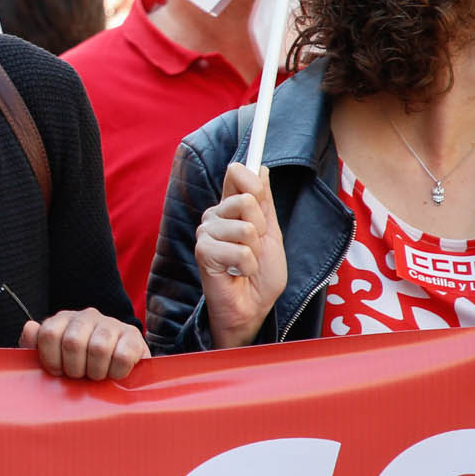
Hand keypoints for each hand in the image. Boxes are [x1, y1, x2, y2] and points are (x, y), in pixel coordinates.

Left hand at [20, 307, 146, 379]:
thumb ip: (35, 346)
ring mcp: (111, 324)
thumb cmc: (79, 365)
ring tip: (97, 376)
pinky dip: (116, 372)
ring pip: (98, 349)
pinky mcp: (133, 336)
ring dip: (96, 372)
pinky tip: (114, 374)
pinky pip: (122, 356)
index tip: (58, 372)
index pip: (49, 333)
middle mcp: (87, 316)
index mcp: (64, 320)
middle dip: (74, 369)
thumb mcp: (53, 358)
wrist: (117, 365)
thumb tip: (30, 328)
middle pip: (72, 342)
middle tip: (80, 376)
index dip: (51, 359)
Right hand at [194, 162, 287, 348]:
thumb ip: (265, 202)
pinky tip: (236, 273)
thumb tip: (262, 168)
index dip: (253, 181)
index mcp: (230, 207)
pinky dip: (246, 267)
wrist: (253, 307)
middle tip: (254, 247)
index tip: (259, 196)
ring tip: (245, 264)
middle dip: (261, 228)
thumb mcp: (271, 233)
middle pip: (247, 200)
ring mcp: (206, 232)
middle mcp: (215, 215)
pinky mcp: (203, 251)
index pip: (237, 172)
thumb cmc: (260, 274)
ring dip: (255, 252)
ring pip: (246, 228)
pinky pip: (240, 251)